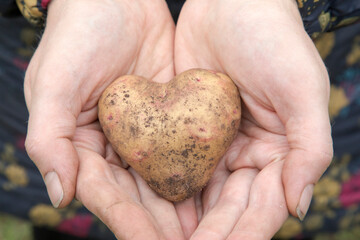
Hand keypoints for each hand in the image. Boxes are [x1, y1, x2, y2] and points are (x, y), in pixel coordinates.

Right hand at [24, 0, 184, 238]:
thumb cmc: (80, 34)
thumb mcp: (55, 81)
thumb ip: (49, 137)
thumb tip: (59, 194)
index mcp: (81, 144)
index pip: (104, 192)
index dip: (127, 220)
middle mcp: (113, 145)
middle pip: (137, 195)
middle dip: (160, 224)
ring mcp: (143, 133)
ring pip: (162, 179)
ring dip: (181, 208)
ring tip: (206, 232)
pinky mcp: (169, 118)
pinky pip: (182, 150)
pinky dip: (196, 174)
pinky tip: (215, 195)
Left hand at [174, 0, 332, 238]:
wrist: (231, 4)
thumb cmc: (273, 40)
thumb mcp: (302, 90)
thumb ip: (310, 148)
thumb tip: (299, 206)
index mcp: (279, 154)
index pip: (260, 208)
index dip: (238, 233)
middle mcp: (247, 156)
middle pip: (227, 209)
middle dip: (204, 234)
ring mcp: (216, 145)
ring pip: (199, 194)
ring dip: (180, 222)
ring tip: (154, 239)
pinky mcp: (187, 131)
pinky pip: (176, 165)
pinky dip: (165, 188)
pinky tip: (146, 207)